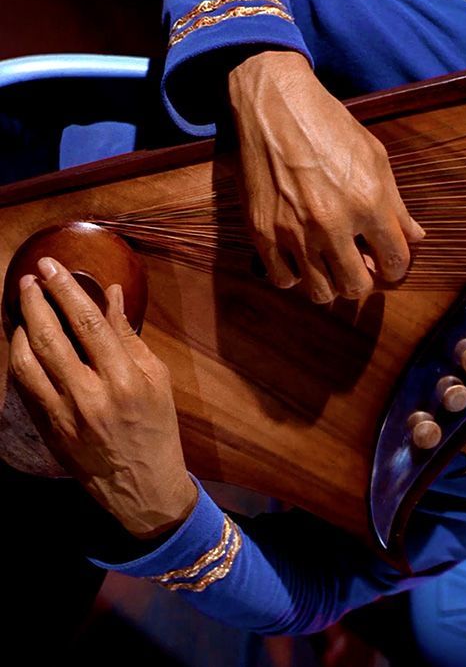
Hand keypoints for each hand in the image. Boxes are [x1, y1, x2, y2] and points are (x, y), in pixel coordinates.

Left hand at [8, 257, 196, 538]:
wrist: (143, 487)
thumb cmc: (157, 429)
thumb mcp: (157, 379)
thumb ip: (129, 335)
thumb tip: (111, 295)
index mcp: (125, 380)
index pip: (89, 323)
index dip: (67, 289)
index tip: (52, 266)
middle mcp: (91, 396)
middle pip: (51, 337)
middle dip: (36, 301)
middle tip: (30, 278)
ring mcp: (64, 416)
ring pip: (27, 362)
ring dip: (19, 328)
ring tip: (22, 306)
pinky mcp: (49, 429)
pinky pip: (23, 386)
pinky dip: (18, 358)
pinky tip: (22, 341)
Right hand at [228, 50, 424, 302]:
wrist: (272, 106)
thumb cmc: (327, 125)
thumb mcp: (374, 156)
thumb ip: (396, 203)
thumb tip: (414, 237)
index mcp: (368, 202)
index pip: (394, 261)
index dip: (395, 268)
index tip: (386, 264)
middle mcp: (332, 223)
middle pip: (356, 286)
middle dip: (362, 280)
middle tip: (356, 266)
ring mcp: (294, 231)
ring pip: (320, 292)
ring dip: (329, 284)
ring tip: (327, 266)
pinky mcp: (263, 232)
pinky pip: (282, 280)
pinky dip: (293, 277)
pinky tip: (298, 261)